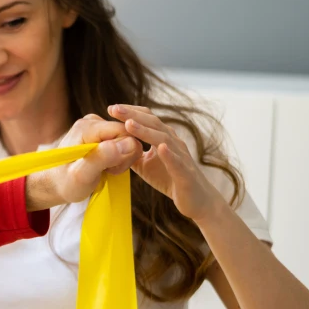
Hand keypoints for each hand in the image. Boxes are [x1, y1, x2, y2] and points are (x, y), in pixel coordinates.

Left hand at [27, 114, 142, 208]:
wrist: (56, 183)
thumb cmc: (65, 182)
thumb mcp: (82, 175)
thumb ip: (103, 157)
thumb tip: (128, 143)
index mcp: (87, 127)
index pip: (125, 132)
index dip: (125, 152)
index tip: (110, 168)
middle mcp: (93, 121)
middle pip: (128, 134)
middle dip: (124, 156)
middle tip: (107, 170)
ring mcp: (98, 126)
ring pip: (128, 139)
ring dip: (122, 159)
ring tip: (104, 169)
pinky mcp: (102, 133)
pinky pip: (124, 143)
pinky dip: (119, 157)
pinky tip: (106, 166)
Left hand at [109, 104, 224, 221]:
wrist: (197, 200)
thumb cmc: (169, 179)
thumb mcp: (144, 164)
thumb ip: (130, 153)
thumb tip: (111, 145)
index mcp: (162, 139)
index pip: (147, 119)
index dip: (131, 112)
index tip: (111, 108)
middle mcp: (173, 143)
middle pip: (154, 124)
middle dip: (133, 115)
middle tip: (114, 108)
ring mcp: (181, 157)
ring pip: (164, 139)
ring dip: (146, 131)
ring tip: (129, 124)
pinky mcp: (186, 174)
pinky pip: (177, 162)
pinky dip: (169, 154)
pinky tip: (160, 148)